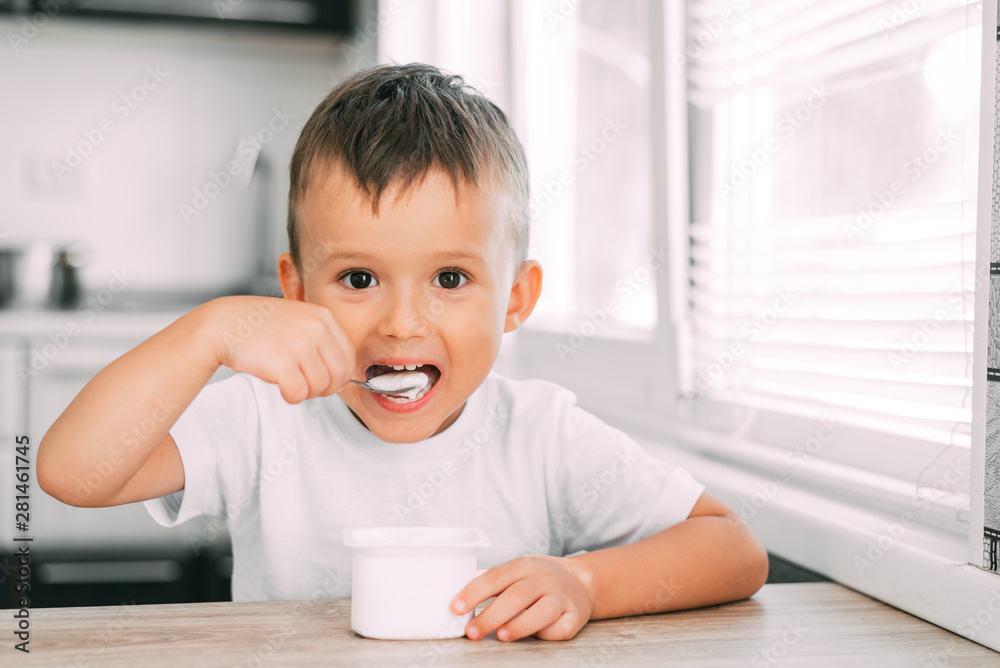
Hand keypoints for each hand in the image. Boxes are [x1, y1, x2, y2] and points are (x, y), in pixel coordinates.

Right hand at [206, 296, 354, 403]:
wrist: (224, 323)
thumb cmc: (260, 325)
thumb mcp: (299, 320)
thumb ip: (322, 342)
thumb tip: (343, 377)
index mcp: (323, 317)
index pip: (348, 356)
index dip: (340, 375)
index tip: (328, 381)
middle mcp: (315, 328)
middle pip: (339, 374)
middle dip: (326, 388)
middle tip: (309, 387)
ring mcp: (299, 345)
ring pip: (320, 386)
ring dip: (307, 393)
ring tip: (291, 383)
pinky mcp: (281, 363)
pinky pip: (299, 394)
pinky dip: (292, 397)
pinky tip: (281, 387)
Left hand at [450, 555, 594, 641]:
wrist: (583, 581)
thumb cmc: (540, 579)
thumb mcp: (518, 571)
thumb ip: (492, 582)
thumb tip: (457, 596)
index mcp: (524, 565)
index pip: (496, 576)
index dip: (474, 592)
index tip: (456, 607)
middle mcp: (544, 578)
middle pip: (516, 596)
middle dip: (491, 615)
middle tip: (472, 631)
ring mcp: (562, 596)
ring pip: (543, 610)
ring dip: (520, 624)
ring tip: (501, 636)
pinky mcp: (575, 615)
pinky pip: (562, 627)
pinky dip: (548, 633)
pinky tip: (535, 635)